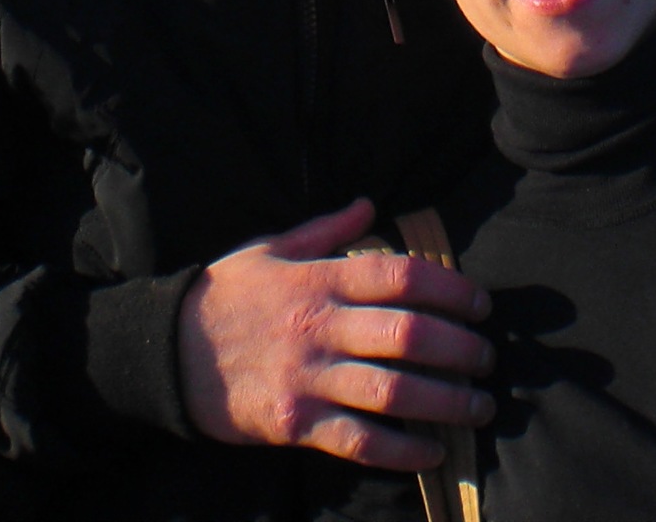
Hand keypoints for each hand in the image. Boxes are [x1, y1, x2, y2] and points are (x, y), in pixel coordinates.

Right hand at [175, 197, 495, 470]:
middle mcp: (320, 326)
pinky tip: (433, 452)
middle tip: (489, 358)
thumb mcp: (270, 248)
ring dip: (446, 401)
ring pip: (393, 391)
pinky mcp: (295, 421)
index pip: (401, 276)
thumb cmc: (224, 296)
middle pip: (409, 334)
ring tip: (479, 405)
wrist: (166, 351)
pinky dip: (401, 450)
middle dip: (460, 348)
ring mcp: (308, 376)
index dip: (451, 289)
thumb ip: (325, 230)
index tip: (480, 304)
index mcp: (319, 280)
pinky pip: (359, 440)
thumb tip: (369, 204)